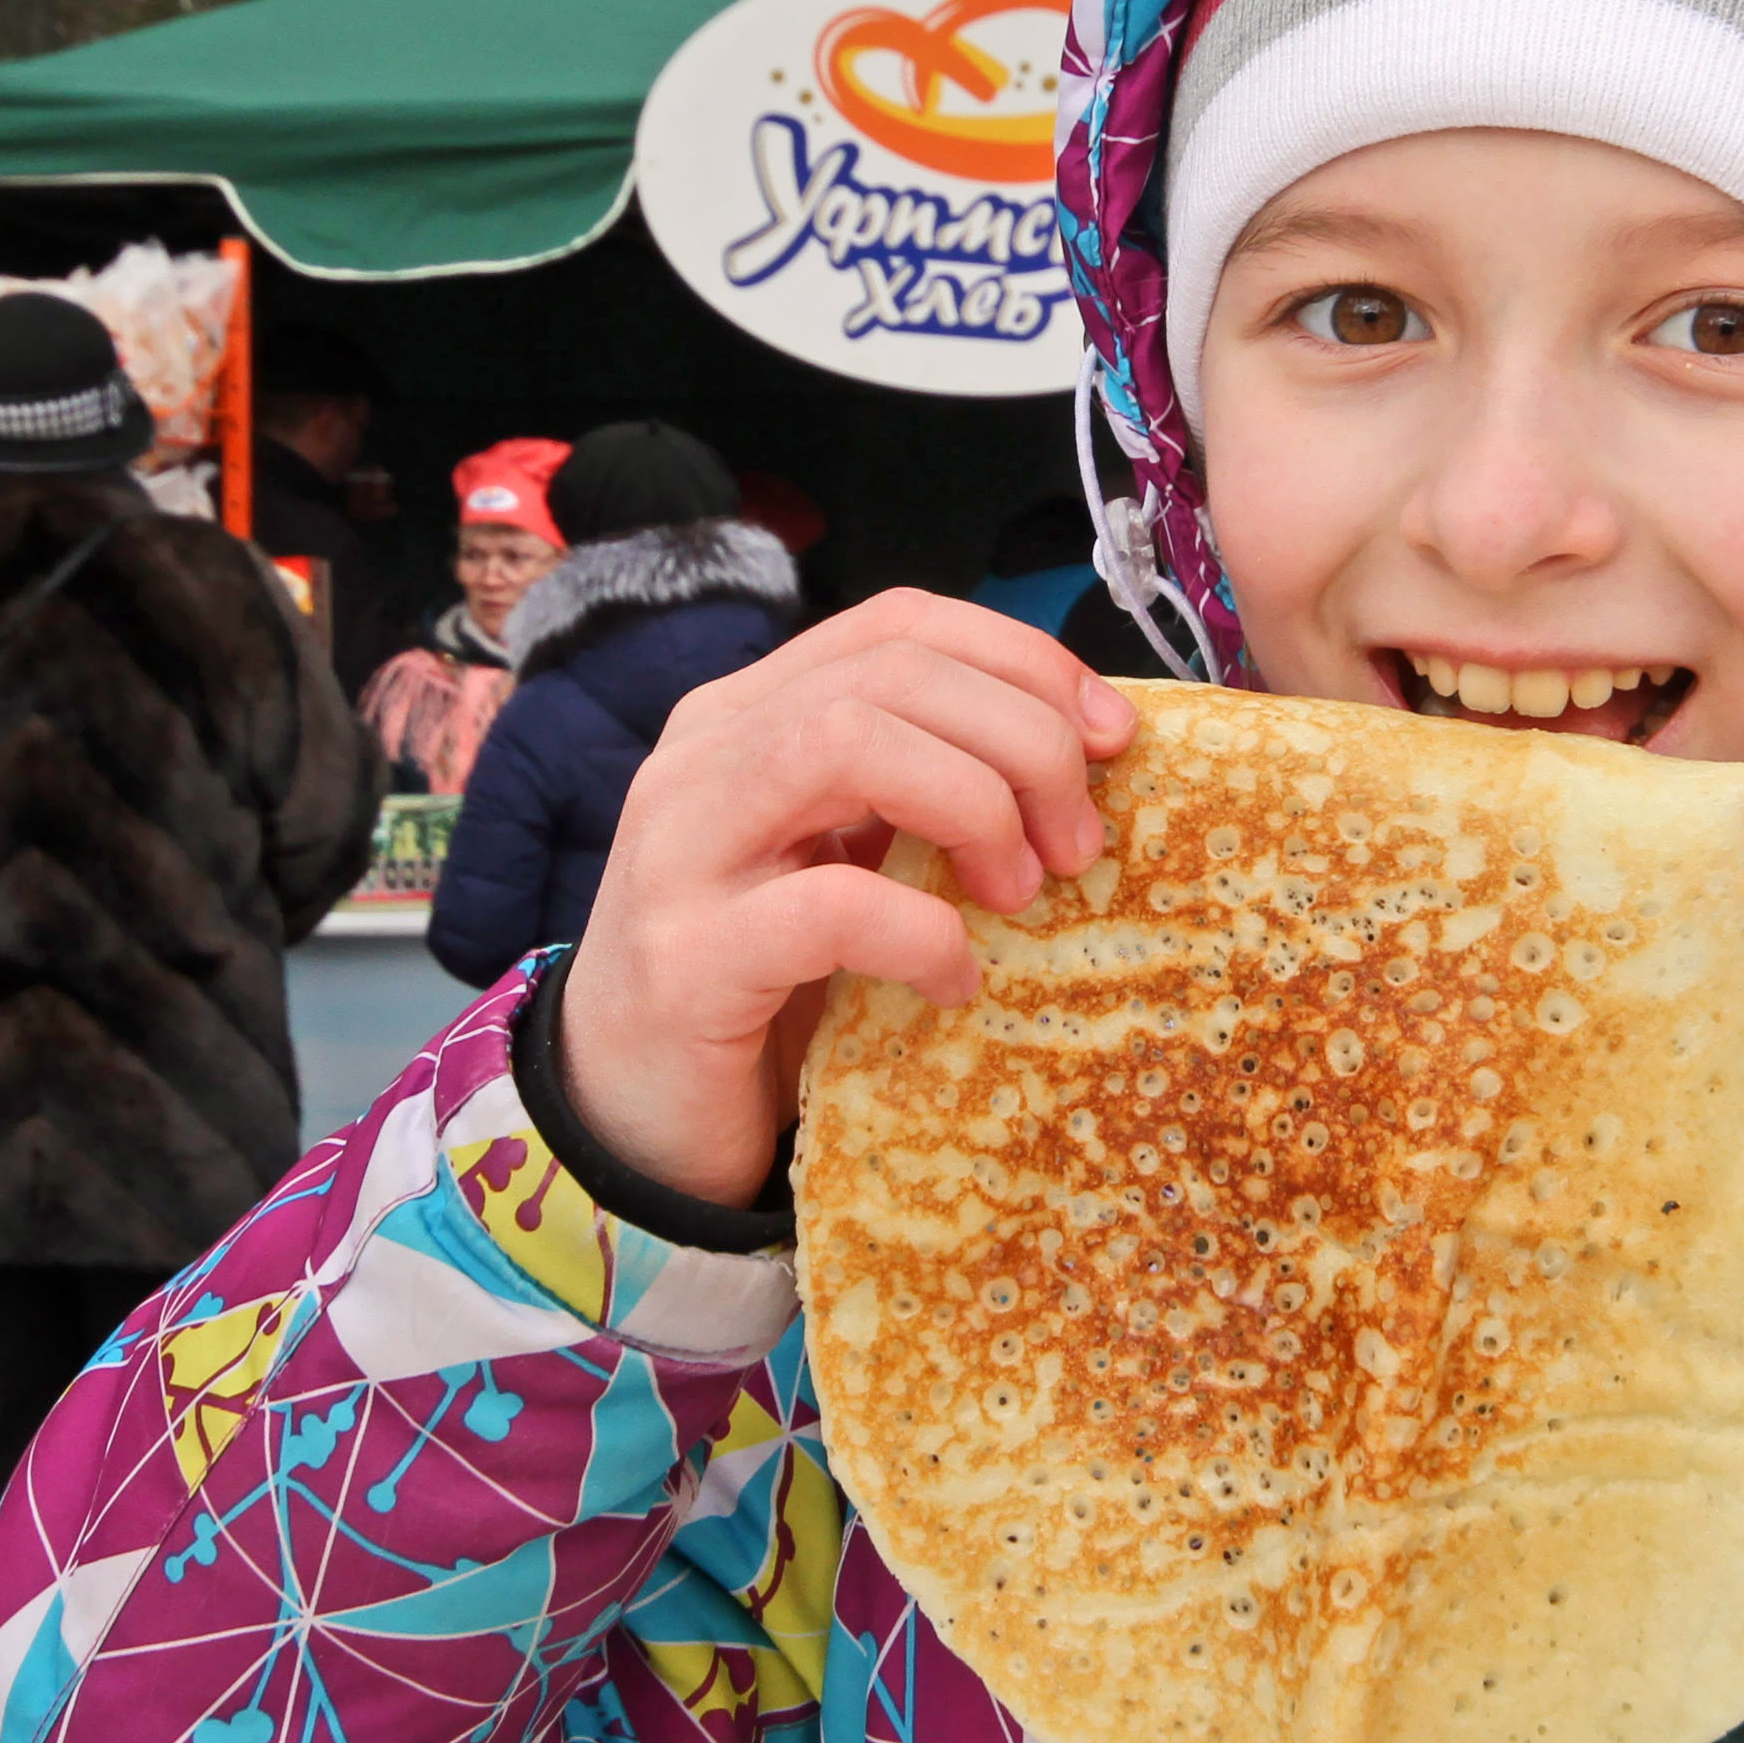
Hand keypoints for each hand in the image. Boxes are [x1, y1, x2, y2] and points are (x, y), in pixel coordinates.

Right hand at [558, 595, 1138, 1204]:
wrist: (633, 1118)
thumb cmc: (765, 985)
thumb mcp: (844, 859)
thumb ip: (916, 791)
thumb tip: (1080, 753)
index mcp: (746, 716)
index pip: (898, 625)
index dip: (1023, 662)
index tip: (1110, 738)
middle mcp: (702, 758)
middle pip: (890, 672)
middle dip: (1022, 740)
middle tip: (1076, 846)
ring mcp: (681, 851)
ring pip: (845, 743)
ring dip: (973, 805)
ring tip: (1020, 894)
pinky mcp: (685, 959)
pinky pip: (831, 906)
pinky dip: (923, 936)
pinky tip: (954, 983)